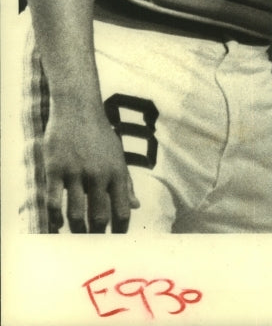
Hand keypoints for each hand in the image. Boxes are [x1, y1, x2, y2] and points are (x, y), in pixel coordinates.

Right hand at [43, 100, 139, 232]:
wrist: (78, 108)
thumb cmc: (99, 134)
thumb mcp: (117, 155)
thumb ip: (126, 182)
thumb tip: (136, 206)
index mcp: (116, 171)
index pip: (122, 210)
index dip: (120, 230)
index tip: (116, 241)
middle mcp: (98, 174)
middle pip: (100, 217)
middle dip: (98, 236)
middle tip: (94, 245)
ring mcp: (76, 172)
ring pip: (77, 213)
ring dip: (77, 230)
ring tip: (77, 238)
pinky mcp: (55, 169)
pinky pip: (53, 202)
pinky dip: (55, 218)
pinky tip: (57, 226)